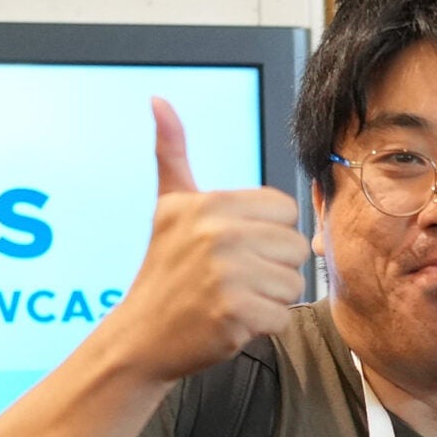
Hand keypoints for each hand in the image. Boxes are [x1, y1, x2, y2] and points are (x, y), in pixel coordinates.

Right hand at [94, 97, 309, 382]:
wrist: (140, 337)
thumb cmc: (164, 271)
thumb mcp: (169, 206)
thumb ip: (172, 153)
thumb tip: (159, 100)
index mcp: (210, 204)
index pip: (286, 211)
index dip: (268, 234)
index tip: (237, 248)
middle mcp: (218, 233)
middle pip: (295, 247)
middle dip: (272, 268)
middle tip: (234, 279)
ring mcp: (226, 275)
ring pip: (294, 283)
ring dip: (270, 298)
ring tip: (233, 298)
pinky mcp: (235, 314)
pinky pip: (283, 315)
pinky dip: (263, 325)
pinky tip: (233, 320)